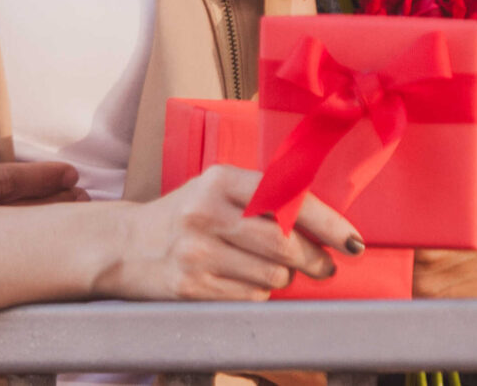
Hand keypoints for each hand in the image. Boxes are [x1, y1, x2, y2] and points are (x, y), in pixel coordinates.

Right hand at [89, 163, 363, 300]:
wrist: (123, 245)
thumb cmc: (185, 215)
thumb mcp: (217, 190)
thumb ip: (263, 199)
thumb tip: (324, 228)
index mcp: (219, 179)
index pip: (287, 199)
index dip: (328, 223)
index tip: (353, 241)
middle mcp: (206, 212)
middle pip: (284, 243)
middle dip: (316, 259)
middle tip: (325, 265)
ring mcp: (196, 252)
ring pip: (272, 275)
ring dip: (282, 277)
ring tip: (267, 268)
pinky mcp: (191, 287)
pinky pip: (250, 296)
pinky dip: (258, 292)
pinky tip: (242, 280)